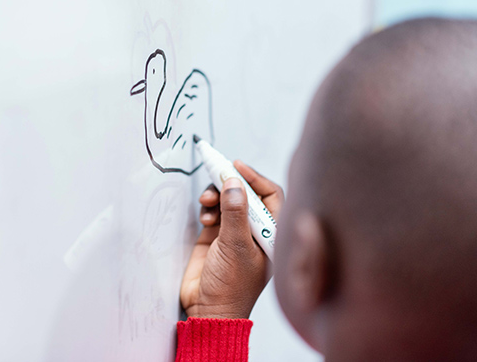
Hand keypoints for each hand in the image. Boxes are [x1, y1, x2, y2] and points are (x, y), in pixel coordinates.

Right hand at [180, 160, 283, 318]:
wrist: (208, 310)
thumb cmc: (231, 287)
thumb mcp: (235, 246)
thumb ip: (235, 212)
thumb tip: (234, 182)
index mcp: (272, 233)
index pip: (271, 195)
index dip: (254, 178)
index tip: (235, 166)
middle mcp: (256, 230)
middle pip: (247, 193)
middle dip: (230, 184)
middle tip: (215, 174)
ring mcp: (236, 232)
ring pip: (228, 200)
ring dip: (216, 196)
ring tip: (206, 203)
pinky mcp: (217, 236)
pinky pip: (215, 210)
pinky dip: (209, 208)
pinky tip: (205, 217)